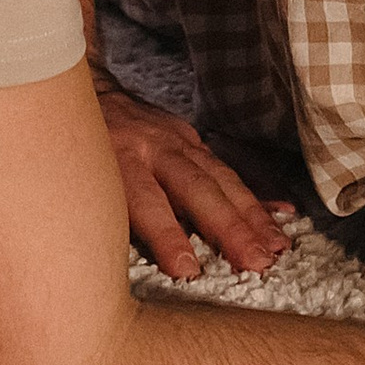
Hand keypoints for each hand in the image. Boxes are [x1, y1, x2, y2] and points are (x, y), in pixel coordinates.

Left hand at [90, 64, 292, 280]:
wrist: (90, 95)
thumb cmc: (80, 156)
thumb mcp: (82, 183)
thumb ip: (108, 216)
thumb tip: (126, 263)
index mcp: (119, 161)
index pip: (146, 202)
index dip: (167, 237)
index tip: (188, 270)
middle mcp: (153, 147)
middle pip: (195, 189)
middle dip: (228, 228)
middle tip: (255, 262)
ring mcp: (177, 140)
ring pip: (220, 179)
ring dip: (252, 216)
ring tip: (276, 248)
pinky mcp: (193, 139)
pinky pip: (228, 170)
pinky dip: (256, 195)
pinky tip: (283, 213)